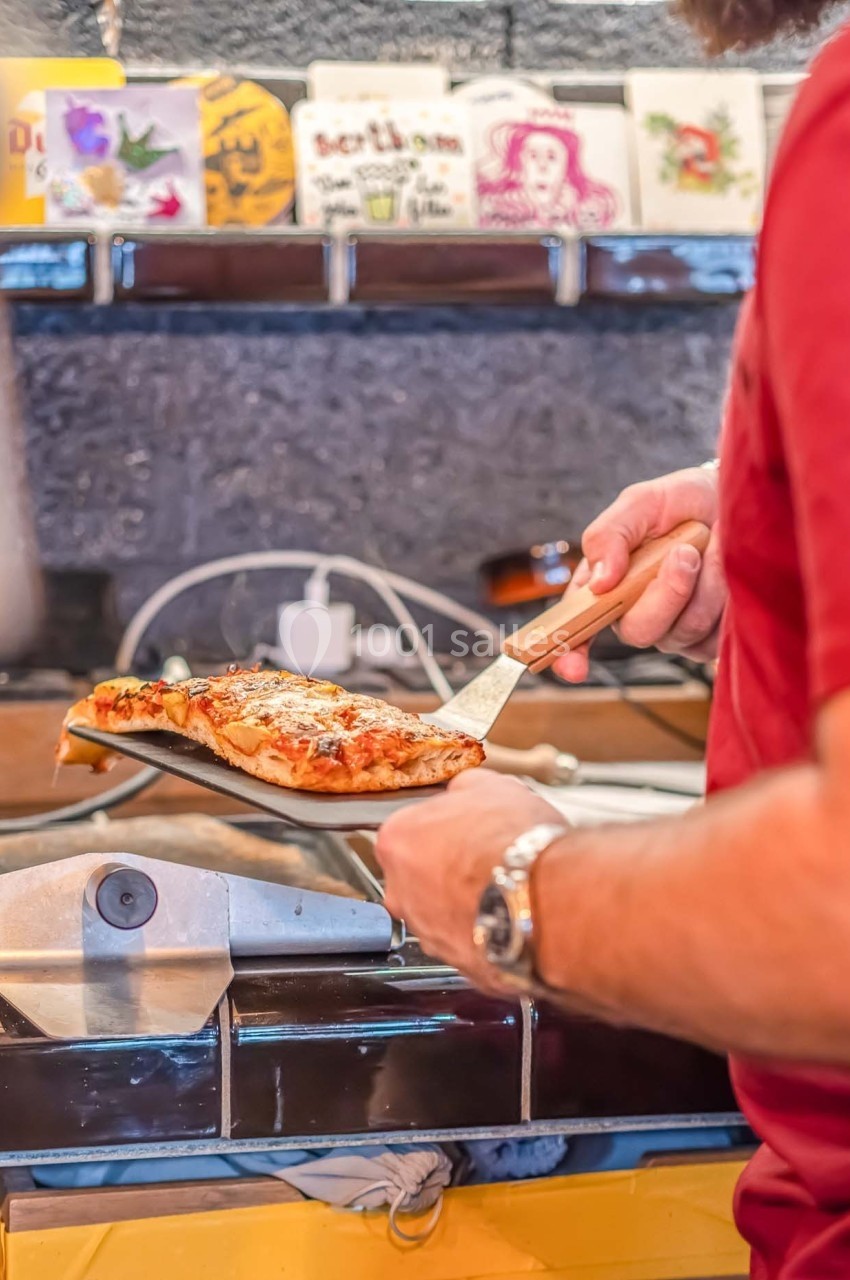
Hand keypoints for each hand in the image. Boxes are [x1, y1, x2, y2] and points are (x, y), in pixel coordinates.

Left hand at [375, 769, 565, 993]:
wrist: (548, 899)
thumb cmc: (515, 843)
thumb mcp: (491, 787)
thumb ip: (464, 790)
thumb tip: (464, 791)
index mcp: (397, 841)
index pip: (410, 830)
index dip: (444, 828)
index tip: (466, 830)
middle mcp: (400, 892)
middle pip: (419, 875)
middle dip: (449, 869)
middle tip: (487, 858)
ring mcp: (427, 933)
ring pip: (442, 913)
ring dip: (467, 902)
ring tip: (506, 887)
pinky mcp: (458, 965)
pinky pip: (470, 942)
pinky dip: (487, 931)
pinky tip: (513, 914)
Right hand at [555, 467, 725, 681]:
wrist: (732, 500)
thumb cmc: (680, 502)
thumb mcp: (639, 503)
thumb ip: (610, 535)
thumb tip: (599, 583)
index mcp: (605, 588)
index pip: (578, 627)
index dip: (571, 653)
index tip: (574, 669)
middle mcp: (636, 616)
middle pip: (640, 632)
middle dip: (667, 593)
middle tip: (685, 551)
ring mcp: (675, 631)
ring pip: (685, 629)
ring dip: (705, 581)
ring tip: (713, 541)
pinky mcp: (711, 639)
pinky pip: (718, 632)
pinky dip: (727, 590)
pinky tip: (726, 562)